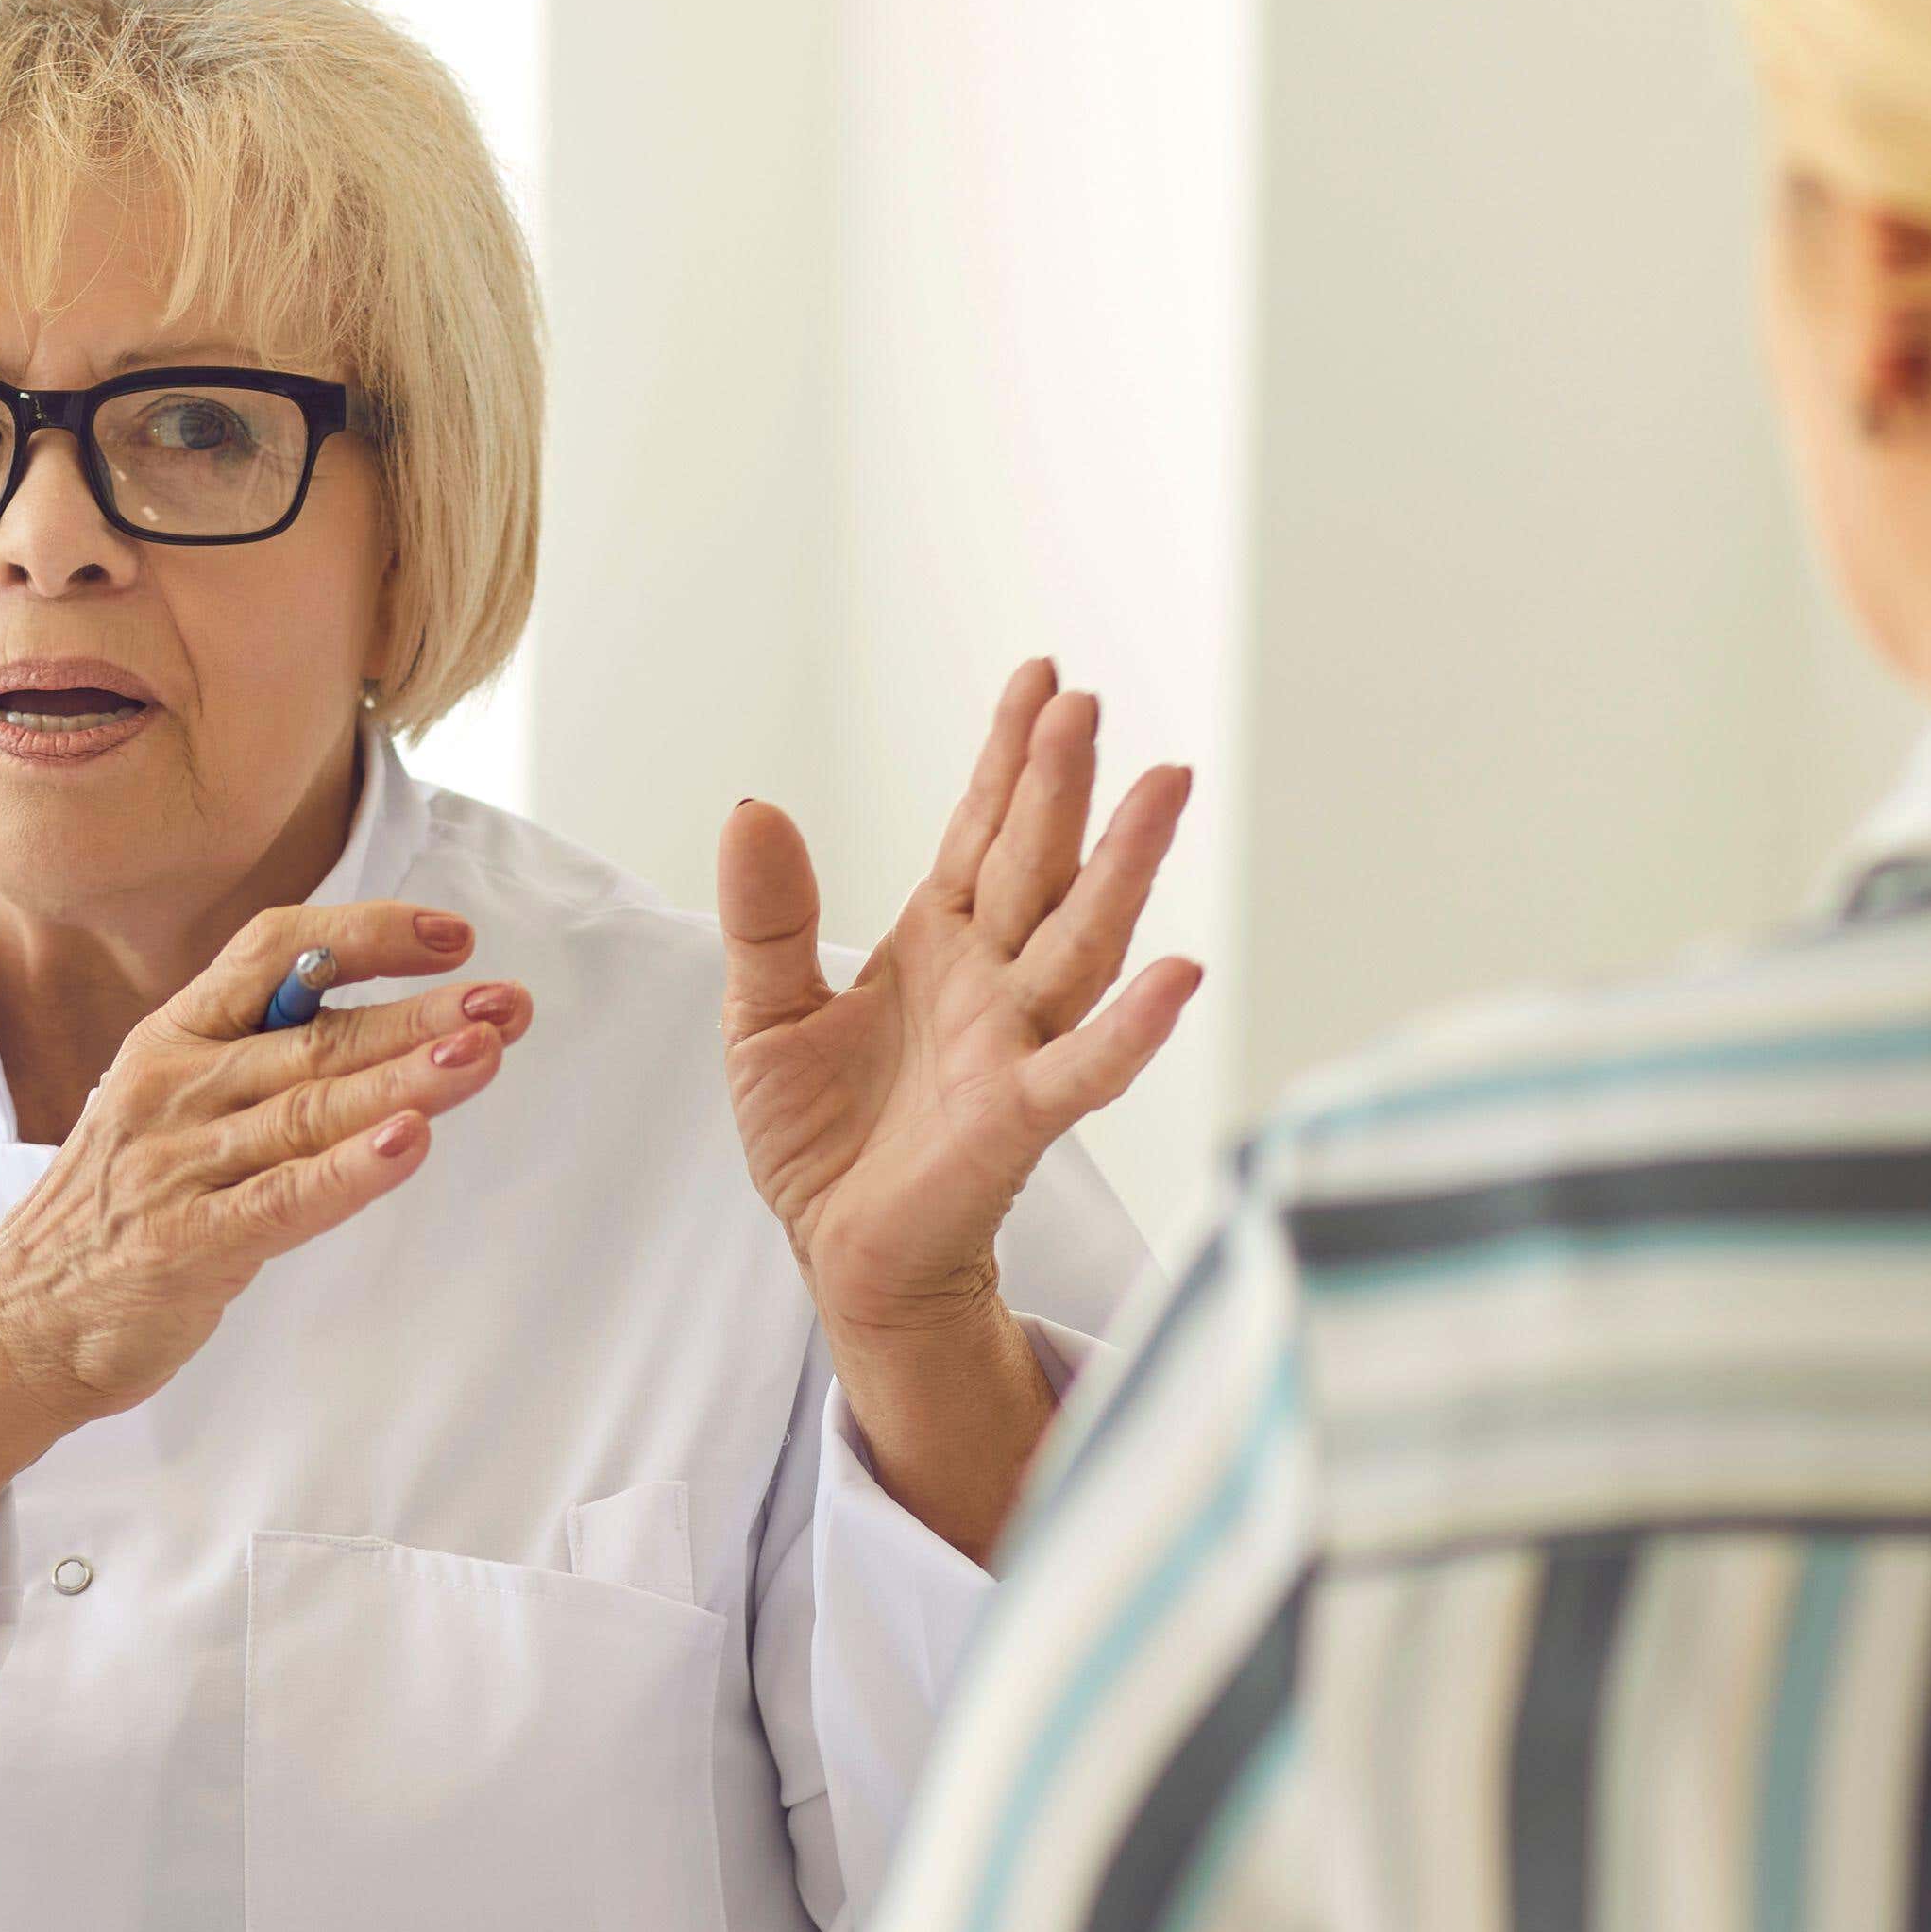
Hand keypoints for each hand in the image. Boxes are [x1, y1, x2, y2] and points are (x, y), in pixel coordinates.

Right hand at [0, 899, 531, 1432]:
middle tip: (508, 1002)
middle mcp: (173, 1087)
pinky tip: (411, 1142)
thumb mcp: (170, 1112)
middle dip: (421, 1013)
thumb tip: (377, 1029)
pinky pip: (283, 1197)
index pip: (271, 954)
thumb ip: (257, 1069)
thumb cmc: (114, 1218)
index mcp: (171, 1040)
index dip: (363, 935)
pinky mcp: (186, 1242)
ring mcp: (176, 1163)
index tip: (449, 938)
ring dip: (406, 1079)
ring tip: (483, 1053)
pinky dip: (351, 1170)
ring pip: (310, 1109)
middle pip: (314, 1033)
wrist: (16, 1325)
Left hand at [720, 662, 1199, 1342]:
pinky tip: (1177, 977)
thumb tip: (752, 806)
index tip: (1042, 675)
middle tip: (1085, 703)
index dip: (1011, 755)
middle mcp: (992, 980)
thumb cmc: (823, 1139)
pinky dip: (1130, 1029)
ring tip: (1162, 789)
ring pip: (1079, 941)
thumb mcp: (764, 1013)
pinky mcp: (1017, 1120)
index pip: (982, 829)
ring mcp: (1013, 1045)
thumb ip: (768, 915)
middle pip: (1038, 864)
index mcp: (938, 942)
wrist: (840, 1255)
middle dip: (1061, 783)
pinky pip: (1083, 1069)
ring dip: (1122, 866)